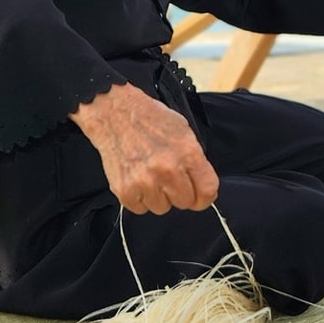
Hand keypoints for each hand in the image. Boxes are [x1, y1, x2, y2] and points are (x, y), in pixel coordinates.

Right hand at [72, 84, 218, 213]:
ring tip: (149, 174)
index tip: (199, 196)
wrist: (115, 113)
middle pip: (185, 203)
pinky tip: (136, 178)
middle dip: (179, 193)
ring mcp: (145, 181)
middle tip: (169, 178)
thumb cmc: (151, 120)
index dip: (205, 196)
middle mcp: (167, 170)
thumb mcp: (184, 131)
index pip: (207, 191)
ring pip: (162, 208)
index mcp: (187, 153)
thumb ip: (195, 160)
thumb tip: (202, 186)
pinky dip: (139, 197)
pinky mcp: (124, 190)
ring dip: (158, 196)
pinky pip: (140, 209)